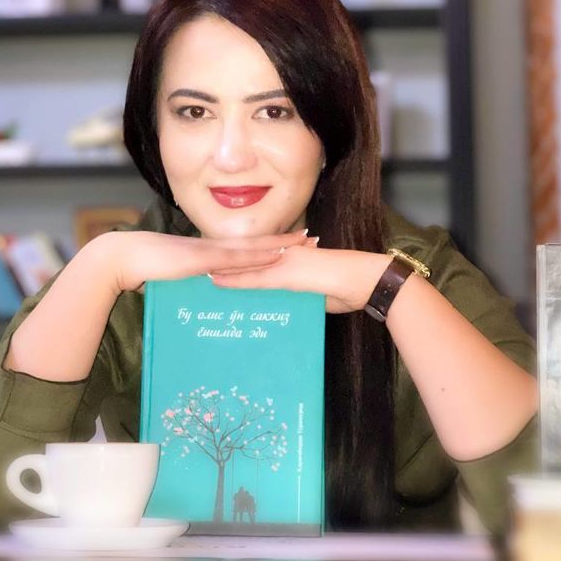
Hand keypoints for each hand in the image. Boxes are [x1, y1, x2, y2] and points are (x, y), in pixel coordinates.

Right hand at [94, 229, 312, 294]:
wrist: (123, 258)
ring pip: (253, 247)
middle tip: (313, 239)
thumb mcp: (176, 278)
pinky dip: (259, 257)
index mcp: (209, 251)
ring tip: (305, 244)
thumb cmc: (144, 270)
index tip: (293, 243)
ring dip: (280, 246)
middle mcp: (214, 247)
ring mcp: (210, 251)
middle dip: (286, 242)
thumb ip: (192, 285)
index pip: (246, 247)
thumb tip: (203, 296)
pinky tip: (277, 257)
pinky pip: (237, 258)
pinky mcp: (204, 258)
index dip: (271, 244)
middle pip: (257, 243)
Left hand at [210, 244, 387, 313]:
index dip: (234, 262)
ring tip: (195, 273)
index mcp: (291, 258)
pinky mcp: (287, 275)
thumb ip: (301, 295)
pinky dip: (235, 281)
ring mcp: (284, 263)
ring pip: (244, 266)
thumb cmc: (349, 287)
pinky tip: (216, 282)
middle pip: (244, 259)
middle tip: (193, 268)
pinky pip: (255, 278)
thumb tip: (292, 305)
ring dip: (221, 270)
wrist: (367, 279)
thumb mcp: (319, 292)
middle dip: (220, 264)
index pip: (256, 259)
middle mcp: (284, 256)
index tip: (212, 266)